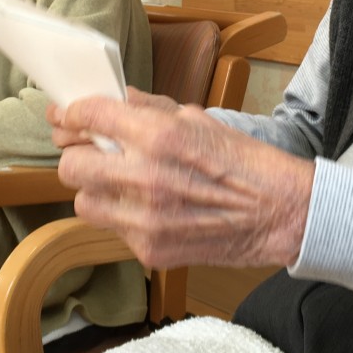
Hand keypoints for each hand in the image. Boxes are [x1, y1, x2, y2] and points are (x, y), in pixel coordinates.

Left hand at [51, 97, 314, 269]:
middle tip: (96, 153)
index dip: (71, 113)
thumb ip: (150, 110)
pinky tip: (149, 208)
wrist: (281, 213)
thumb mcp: (199, 119)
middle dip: (80, 156)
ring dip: (96, 190)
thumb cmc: (244, 162)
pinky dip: (124, 217)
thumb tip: (115, 101)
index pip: (88, 116)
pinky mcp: (150, 251)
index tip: (70, 116)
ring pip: (83, 203)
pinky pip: (114, 230)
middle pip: (70, 167)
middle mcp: (145, 177)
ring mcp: (144, 220)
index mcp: (158, 136)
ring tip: (121, 184)